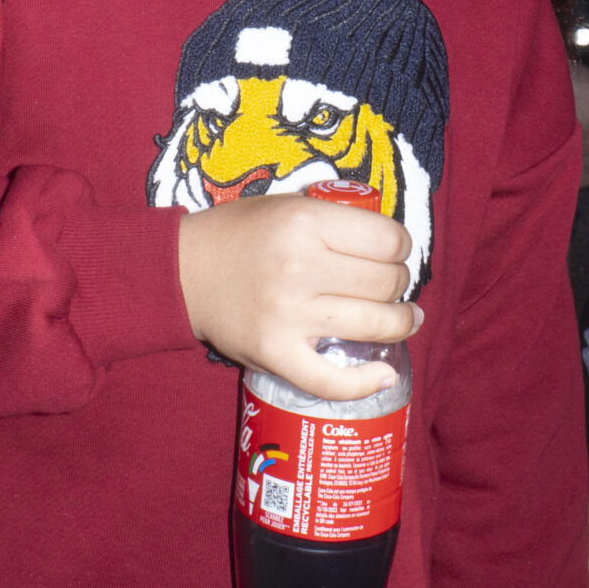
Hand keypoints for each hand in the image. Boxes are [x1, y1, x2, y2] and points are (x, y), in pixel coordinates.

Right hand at [176, 195, 418, 402]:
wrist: (184, 271)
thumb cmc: (241, 234)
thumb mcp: (289, 205)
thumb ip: (336, 220)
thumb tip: (392, 244)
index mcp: (305, 222)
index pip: (387, 240)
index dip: (402, 247)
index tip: (397, 253)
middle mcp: (300, 267)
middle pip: (385, 281)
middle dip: (399, 283)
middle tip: (393, 285)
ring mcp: (288, 315)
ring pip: (373, 324)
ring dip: (400, 324)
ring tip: (405, 320)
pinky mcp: (275, 354)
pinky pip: (331, 379)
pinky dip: (365, 382)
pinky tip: (385, 373)